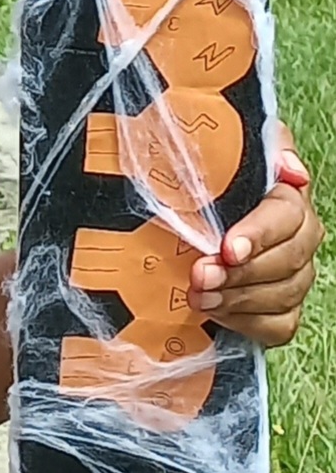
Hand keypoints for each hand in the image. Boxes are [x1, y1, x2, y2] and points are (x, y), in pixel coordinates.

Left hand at [188, 123, 320, 347]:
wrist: (174, 223)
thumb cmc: (195, 185)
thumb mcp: (214, 154)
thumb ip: (249, 146)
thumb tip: (289, 167)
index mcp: (284, 194)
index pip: (287, 215)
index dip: (260, 233)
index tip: (227, 248)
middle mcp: (298, 236)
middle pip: (290, 259)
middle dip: (241, 272)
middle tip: (200, 275)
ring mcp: (293, 274)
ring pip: (285, 294)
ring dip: (238, 299)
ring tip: (198, 296)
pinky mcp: (281, 308)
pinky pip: (280, 326)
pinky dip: (248, 323)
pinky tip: (216, 314)